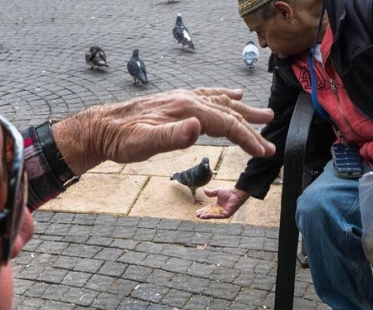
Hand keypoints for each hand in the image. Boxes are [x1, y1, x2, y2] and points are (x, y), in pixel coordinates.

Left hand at [53, 88, 274, 174]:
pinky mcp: (176, 102)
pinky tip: (233, 95)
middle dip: (252, 128)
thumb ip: (172, 136)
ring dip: (244, 111)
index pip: (226, 124)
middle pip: (228, 113)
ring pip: (221, 102)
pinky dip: (224, 96)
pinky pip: (207, 96)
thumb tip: (197, 127)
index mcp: (186, 110)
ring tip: (264, 116)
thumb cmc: (121, 140)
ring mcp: (182, 99)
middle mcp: (188, 100)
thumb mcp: (144, 143)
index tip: (263, 152)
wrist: (101, 128)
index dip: (247, 139)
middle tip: (271, 142)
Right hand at [195, 188, 250, 218]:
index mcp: (217, 205)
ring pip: (212, 215)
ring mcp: (222, 213)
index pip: (208, 209)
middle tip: (197, 215)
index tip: (196, 212)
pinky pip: (217, 216)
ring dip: (206, 216)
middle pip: (209, 213)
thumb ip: (211, 193)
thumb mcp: (217, 192)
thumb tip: (204, 190)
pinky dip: (211, 216)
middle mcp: (219, 210)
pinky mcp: (226, 215)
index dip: (202, 210)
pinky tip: (206, 216)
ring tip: (200, 216)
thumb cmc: (229, 192)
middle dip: (203, 214)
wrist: (236, 194)